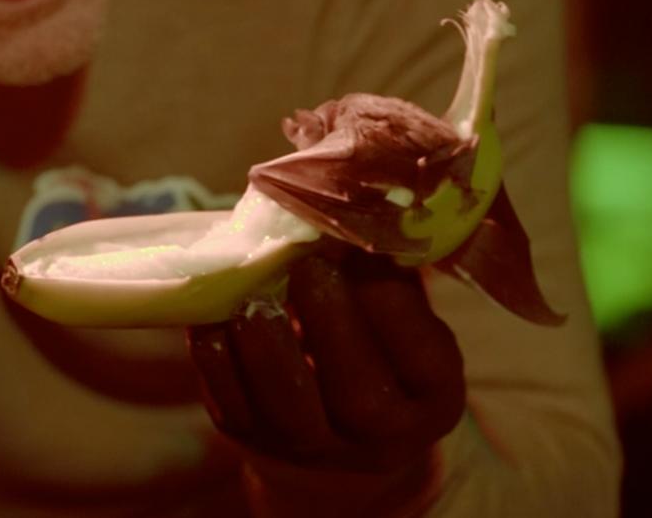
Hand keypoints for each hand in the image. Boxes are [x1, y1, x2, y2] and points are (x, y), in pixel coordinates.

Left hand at [187, 243, 464, 515]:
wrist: (335, 427)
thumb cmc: (376, 343)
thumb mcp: (406, 318)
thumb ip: (392, 274)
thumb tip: (370, 205)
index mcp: (433, 398)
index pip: (424, 358)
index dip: (393, 302)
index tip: (365, 249)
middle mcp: (381, 437)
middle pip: (359, 396)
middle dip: (330, 321)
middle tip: (309, 263)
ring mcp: (313, 447)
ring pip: (287, 408)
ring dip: (267, 342)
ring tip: (257, 291)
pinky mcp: (253, 438)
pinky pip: (230, 403)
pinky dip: (218, 355)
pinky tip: (220, 313)